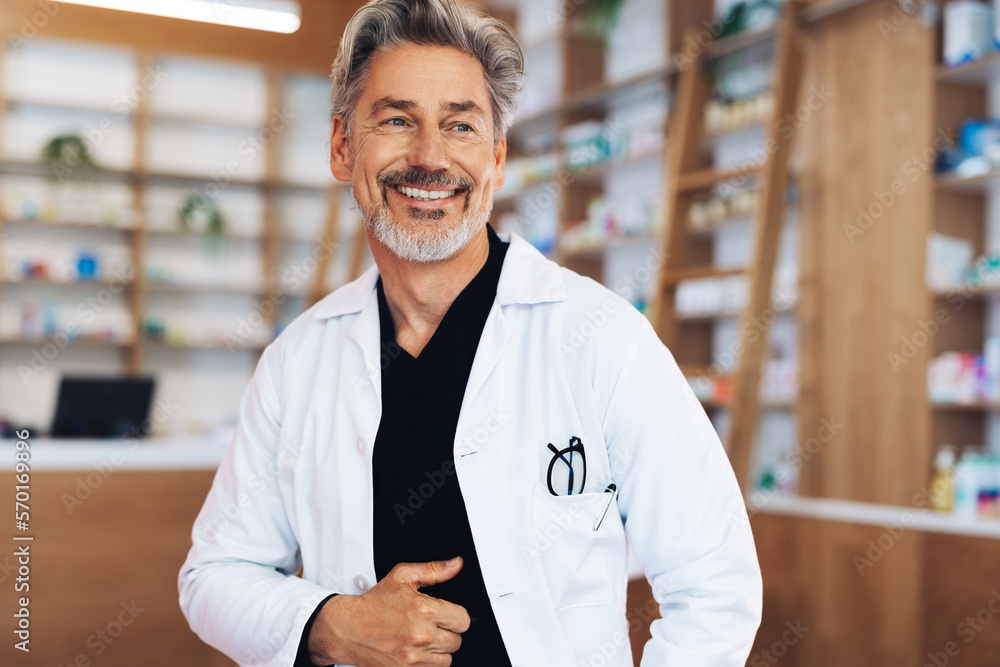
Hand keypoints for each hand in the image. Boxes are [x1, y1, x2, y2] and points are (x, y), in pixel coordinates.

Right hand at [307, 557, 470, 665]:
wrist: (346, 628)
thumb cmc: (374, 603)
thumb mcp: (403, 576)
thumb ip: (434, 570)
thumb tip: (456, 564)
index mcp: (425, 609)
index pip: (463, 620)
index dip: (455, 616)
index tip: (445, 615)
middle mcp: (422, 634)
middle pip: (457, 640)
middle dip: (446, 632)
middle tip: (430, 625)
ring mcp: (414, 656)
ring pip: (447, 659)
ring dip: (438, 650)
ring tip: (422, 638)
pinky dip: (427, 662)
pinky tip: (415, 651)